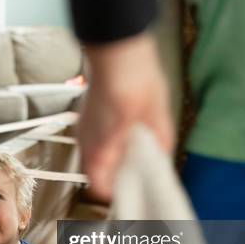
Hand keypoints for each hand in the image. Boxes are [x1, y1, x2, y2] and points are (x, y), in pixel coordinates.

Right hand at [80, 33, 174, 202]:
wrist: (118, 51)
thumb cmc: (137, 83)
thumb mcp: (158, 118)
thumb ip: (159, 142)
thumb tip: (162, 155)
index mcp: (102, 150)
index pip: (100, 187)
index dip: (115, 192)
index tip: (131, 189)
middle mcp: (86, 142)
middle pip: (95, 172)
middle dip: (113, 175)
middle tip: (134, 170)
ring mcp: (82, 127)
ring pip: (91, 155)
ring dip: (108, 158)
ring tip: (130, 150)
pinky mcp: (84, 114)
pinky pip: (90, 139)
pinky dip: (103, 142)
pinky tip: (121, 131)